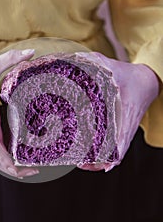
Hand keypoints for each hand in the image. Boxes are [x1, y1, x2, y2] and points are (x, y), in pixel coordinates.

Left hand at [75, 51, 159, 171]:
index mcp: (125, 112)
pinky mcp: (122, 129)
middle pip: (116, 152)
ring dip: (100, 161)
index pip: (122, 138)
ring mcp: (125, 129)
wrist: (146, 81)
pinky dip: (105, 154)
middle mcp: (126, 125)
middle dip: (99, 162)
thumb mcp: (112, 67)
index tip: (102, 164)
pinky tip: (92, 158)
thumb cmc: (129, 76)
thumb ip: (94, 62)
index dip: (113, 154)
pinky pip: (115, 146)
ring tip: (83, 163)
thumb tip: (74, 58)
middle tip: (81, 163)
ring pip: (115, 152)